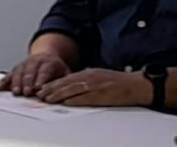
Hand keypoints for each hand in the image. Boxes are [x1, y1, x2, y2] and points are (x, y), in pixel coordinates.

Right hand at [0, 53, 69, 95]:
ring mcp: (24, 64)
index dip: (41, 80)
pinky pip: (10, 74)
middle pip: (30, 71)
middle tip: (26, 92)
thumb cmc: (57, 69)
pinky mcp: (17, 68)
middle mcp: (35, 61)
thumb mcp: (65, 73)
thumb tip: (65, 93)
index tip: (38, 88)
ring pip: (19, 72)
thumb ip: (64, 82)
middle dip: (27, 82)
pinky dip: (5, 81)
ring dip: (16, 82)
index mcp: (49, 62)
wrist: (47, 56)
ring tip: (16, 92)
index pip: (44, 71)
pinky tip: (0, 87)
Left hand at [36, 68, 150, 106]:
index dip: (53, 84)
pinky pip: (85, 97)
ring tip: (47, 98)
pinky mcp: (102, 95)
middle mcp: (89, 77)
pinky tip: (65, 102)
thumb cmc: (119, 83)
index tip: (42, 88)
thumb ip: (85, 79)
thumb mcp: (99, 77)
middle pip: (65, 83)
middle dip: (51, 88)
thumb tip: (72, 85)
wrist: (137, 85)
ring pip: (72, 89)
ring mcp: (95, 86)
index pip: (66, 78)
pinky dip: (74, 99)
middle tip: (39, 94)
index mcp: (88, 73)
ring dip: (58, 94)